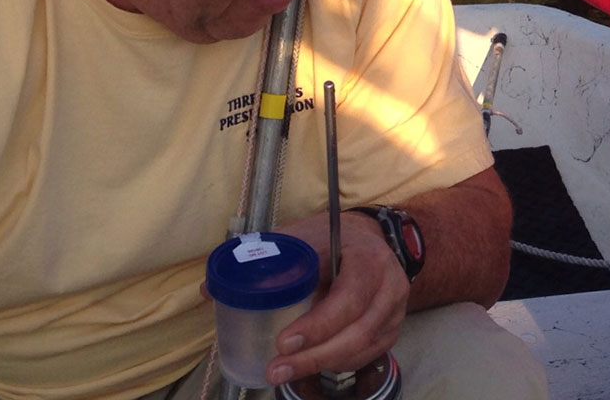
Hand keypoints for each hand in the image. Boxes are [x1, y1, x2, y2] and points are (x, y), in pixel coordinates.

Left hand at [264, 211, 410, 383]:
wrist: (365, 239)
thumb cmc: (330, 239)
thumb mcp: (302, 238)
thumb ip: (269, 260)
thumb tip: (215, 288)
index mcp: (369, 259)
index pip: (349, 298)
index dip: (318, 324)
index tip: (283, 342)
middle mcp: (390, 287)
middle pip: (358, 333)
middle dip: (314, 356)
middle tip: (276, 369)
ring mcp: (394, 312)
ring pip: (361, 349)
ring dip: (321, 365)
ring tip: (283, 372)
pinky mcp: (389, 330)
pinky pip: (364, 356)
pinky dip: (334, 364)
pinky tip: (308, 366)